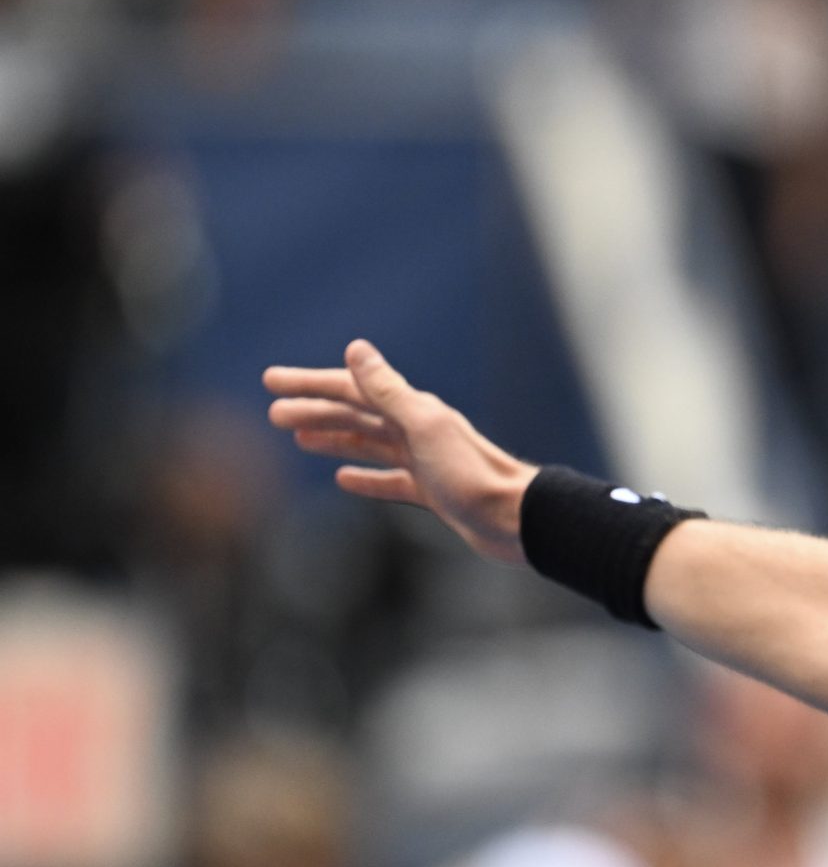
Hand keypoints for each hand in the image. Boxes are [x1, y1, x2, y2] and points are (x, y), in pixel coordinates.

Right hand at [262, 340, 537, 564]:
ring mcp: (426, 462)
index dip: (312, 384)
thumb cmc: (472, 474)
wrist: (515, 518)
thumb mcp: (424, 427)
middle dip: (315, 411)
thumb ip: (388, 390)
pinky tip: (344, 479)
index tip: (272, 381)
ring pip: (370, 444)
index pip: (352, 389)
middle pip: (357, 415)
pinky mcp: (433, 492)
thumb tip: (356, 348)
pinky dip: (365, 477)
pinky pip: (390, 480)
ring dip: (334, 438)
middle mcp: (419, 430)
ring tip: (298, 438)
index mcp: (415, 411)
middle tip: (273, 413)